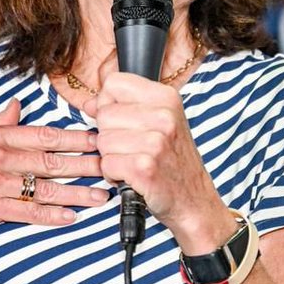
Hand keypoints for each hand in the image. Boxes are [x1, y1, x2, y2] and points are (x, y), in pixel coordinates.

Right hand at [0, 99, 107, 261]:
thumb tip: (17, 104)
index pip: (44, 135)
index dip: (75, 138)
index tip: (100, 140)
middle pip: (51, 161)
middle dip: (85, 166)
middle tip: (112, 168)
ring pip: (44, 188)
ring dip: (76, 194)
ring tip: (101, 198)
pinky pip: (26, 212)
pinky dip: (50, 215)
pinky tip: (71, 217)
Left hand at [85, 72, 228, 251]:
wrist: (194, 200)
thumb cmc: (173, 161)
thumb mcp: (159, 123)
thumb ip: (124, 107)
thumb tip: (89, 103)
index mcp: (166, 97)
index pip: (114, 83)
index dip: (109, 103)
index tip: (122, 120)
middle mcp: (164, 116)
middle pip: (104, 114)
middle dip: (110, 135)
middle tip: (133, 148)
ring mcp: (155, 142)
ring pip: (102, 140)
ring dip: (111, 156)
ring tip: (134, 162)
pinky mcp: (145, 168)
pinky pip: (106, 163)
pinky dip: (113, 174)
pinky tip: (132, 176)